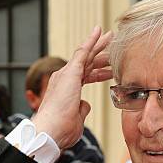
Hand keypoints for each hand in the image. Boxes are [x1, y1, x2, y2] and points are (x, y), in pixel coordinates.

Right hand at [32, 26, 113, 148]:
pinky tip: (99, 31)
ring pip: (86, 55)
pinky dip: (91, 41)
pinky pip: (82, 52)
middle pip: (87, 63)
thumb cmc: (61, 130)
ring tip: (111, 36)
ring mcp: (66, 74)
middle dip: (101, 55)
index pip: (86, 76)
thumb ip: (82, 109)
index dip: (98, 72)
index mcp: (67, 90)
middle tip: (113, 46)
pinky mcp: (70, 72)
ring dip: (99, 45)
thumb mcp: (76, 119)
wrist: (50, 131)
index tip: (109, 70)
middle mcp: (64, 79)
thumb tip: (86, 104)